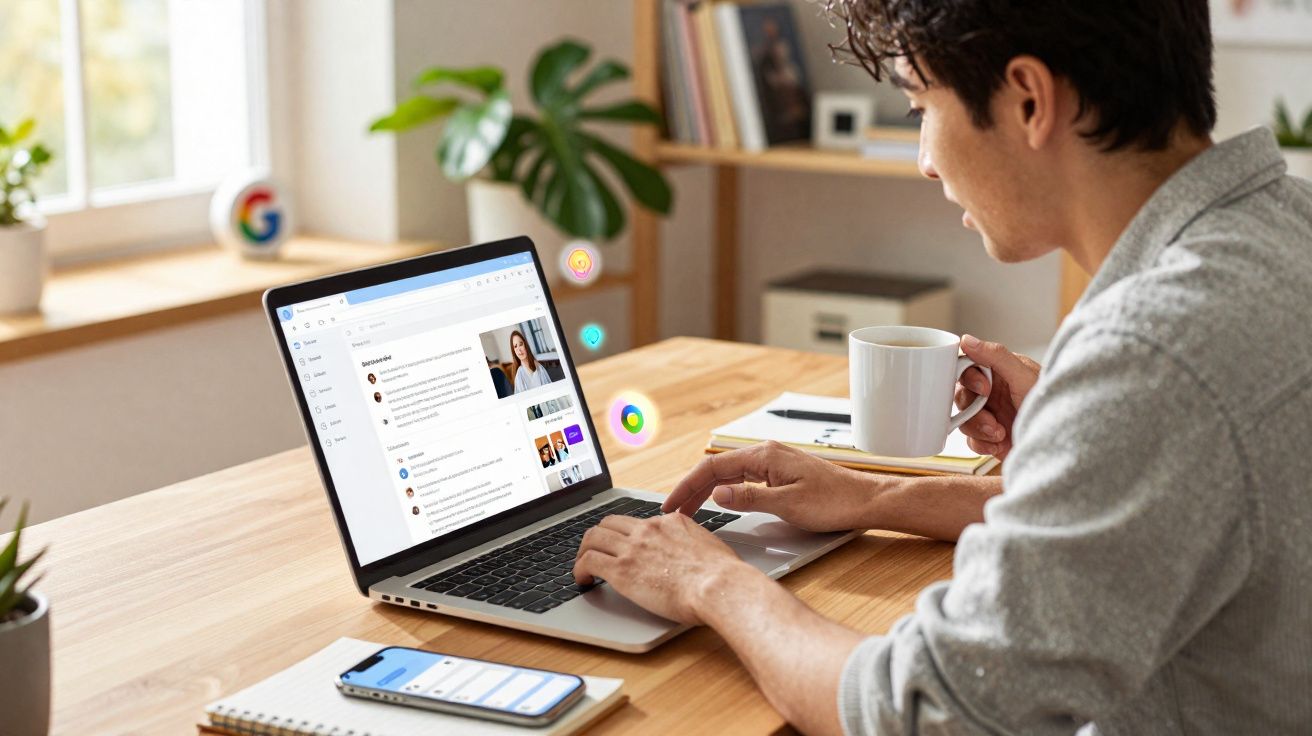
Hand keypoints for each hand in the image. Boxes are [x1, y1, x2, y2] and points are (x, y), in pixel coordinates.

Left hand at [572, 513, 748, 624]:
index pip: (637, 521)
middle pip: (609, 523)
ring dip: (584, 551)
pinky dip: (579, 569)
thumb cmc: (723, 575)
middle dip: (599, 536)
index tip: (621, 544)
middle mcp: (648, 530)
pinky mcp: (622, 570)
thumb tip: (694, 553)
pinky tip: (582, 580)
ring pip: (593, 538)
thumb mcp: (710, 546)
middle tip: (595, 551)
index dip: (625, 533)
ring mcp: (633, 548)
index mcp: (671, 522)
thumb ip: (694, 544)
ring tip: (583, 565)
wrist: (719, 586)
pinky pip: (589, 561)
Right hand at [661, 440, 885, 531]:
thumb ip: (749, 498)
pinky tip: (718, 502)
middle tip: (674, 512)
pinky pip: (743, 479)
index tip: (671, 504)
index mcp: (764, 456)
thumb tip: (717, 495)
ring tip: (689, 510)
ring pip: (729, 474)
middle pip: (717, 469)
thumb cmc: (835, 501)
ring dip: (706, 491)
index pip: (713, 467)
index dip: (688, 486)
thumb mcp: (787, 505)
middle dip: (692, 489)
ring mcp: (773, 464)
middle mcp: (766, 454)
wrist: (866, 501)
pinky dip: (725, 491)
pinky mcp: (780, 474)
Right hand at [956, 334, 1040, 459]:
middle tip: (991, 419)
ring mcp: (992, 416)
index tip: (984, 389)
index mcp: (1001, 372)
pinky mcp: (991, 438)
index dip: (970, 378)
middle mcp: (994, 393)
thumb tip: (967, 340)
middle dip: (973, 410)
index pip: (969, 367)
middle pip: (962, 395)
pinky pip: (971, 439)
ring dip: (978, 428)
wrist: (1061, 443)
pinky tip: (999, 443)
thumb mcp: (1024, 377)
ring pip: (964, 418)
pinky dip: (981, 443)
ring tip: (999, 433)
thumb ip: (995, 356)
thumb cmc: (1052, 406)